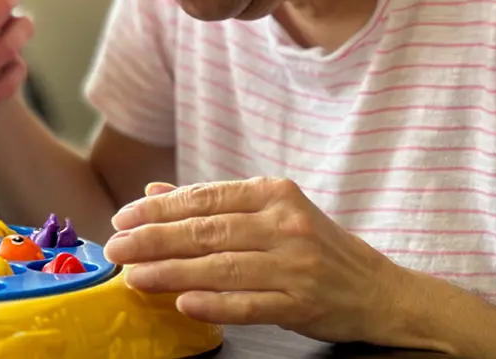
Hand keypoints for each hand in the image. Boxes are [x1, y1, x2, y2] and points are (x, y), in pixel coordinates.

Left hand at [103, 177, 405, 343]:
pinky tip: (183, 302)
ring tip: (136, 276)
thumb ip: (213, 204)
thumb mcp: (270, 213)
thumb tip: (154, 191)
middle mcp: (285, 224)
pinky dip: (214, 304)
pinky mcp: (302, 302)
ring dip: (172, 272)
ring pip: (221, 267)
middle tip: (117, 248)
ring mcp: (295, 264)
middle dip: (154, 240)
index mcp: (274, 193)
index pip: (205, 198)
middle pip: (207, 231)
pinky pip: (249, 303)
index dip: (159, 209)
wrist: (378, 290)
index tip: (123, 218)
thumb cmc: (314, 247)